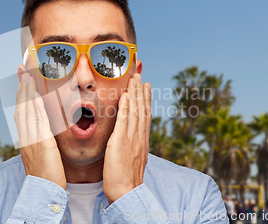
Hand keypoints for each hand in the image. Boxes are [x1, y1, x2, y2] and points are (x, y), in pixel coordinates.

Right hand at [14, 67, 66, 189]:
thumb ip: (40, 141)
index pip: (21, 112)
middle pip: (21, 107)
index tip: (21, 81)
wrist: (43, 190)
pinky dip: (35, 106)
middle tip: (22, 70)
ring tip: (28, 76)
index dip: (20, 95)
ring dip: (27, 92)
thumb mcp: (40, 154)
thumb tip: (42, 132)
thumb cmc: (45, 174)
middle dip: (22, 87)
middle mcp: (25, 136)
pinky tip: (36, 94)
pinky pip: (38, 121)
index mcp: (25, 138)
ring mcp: (32, 139)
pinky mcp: (41, 143)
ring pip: (27, 111)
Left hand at [103, 73, 151, 203]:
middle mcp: (139, 137)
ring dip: (135, 93)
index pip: (145, 116)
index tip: (146, 86)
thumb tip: (129, 141)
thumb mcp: (130, 159)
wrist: (126, 192)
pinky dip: (127, 106)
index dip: (145, 100)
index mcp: (141, 141)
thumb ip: (131, 147)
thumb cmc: (125, 180)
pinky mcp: (121, 141)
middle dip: (141, 91)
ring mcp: (132, 138)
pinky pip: (125, 120)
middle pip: (142, 110)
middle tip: (140, 75)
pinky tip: (126, 95)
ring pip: (136, 111)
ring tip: (135, 78)